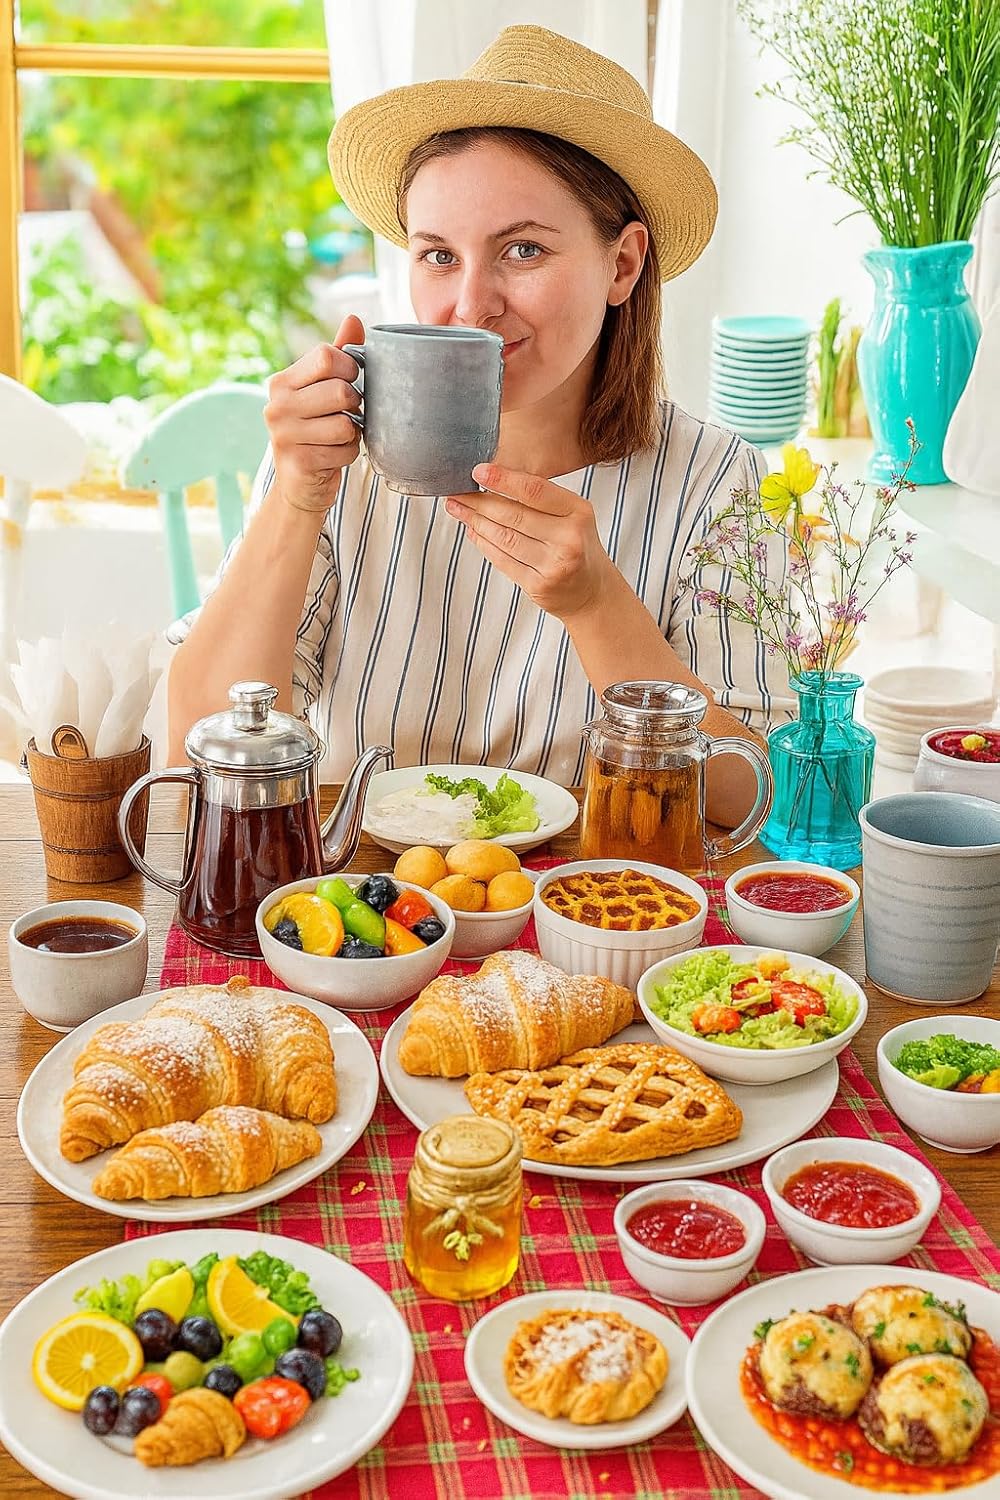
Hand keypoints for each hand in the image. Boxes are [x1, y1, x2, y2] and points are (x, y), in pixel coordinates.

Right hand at [263, 314, 364, 513]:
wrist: (299, 485)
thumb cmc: (316, 433)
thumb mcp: (323, 391)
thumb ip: (338, 355)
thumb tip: (354, 318)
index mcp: (282, 382)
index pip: (327, 356)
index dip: (350, 369)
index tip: (350, 382)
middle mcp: (276, 405)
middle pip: (341, 390)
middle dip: (354, 406)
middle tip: (345, 416)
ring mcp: (284, 434)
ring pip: (346, 423)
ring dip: (352, 434)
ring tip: (337, 438)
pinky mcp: (298, 461)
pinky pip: (345, 449)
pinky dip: (348, 454)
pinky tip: (333, 456)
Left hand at [445, 463, 614, 619]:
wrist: (593, 592)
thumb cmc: (577, 547)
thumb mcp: (572, 516)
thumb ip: (542, 499)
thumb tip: (494, 480)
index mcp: (578, 512)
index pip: (534, 490)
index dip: (502, 480)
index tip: (477, 472)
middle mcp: (569, 538)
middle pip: (513, 515)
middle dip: (478, 503)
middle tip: (457, 493)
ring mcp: (554, 565)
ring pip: (504, 538)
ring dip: (475, 522)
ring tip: (457, 510)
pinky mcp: (539, 586)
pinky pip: (503, 561)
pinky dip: (483, 544)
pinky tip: (472, 532)